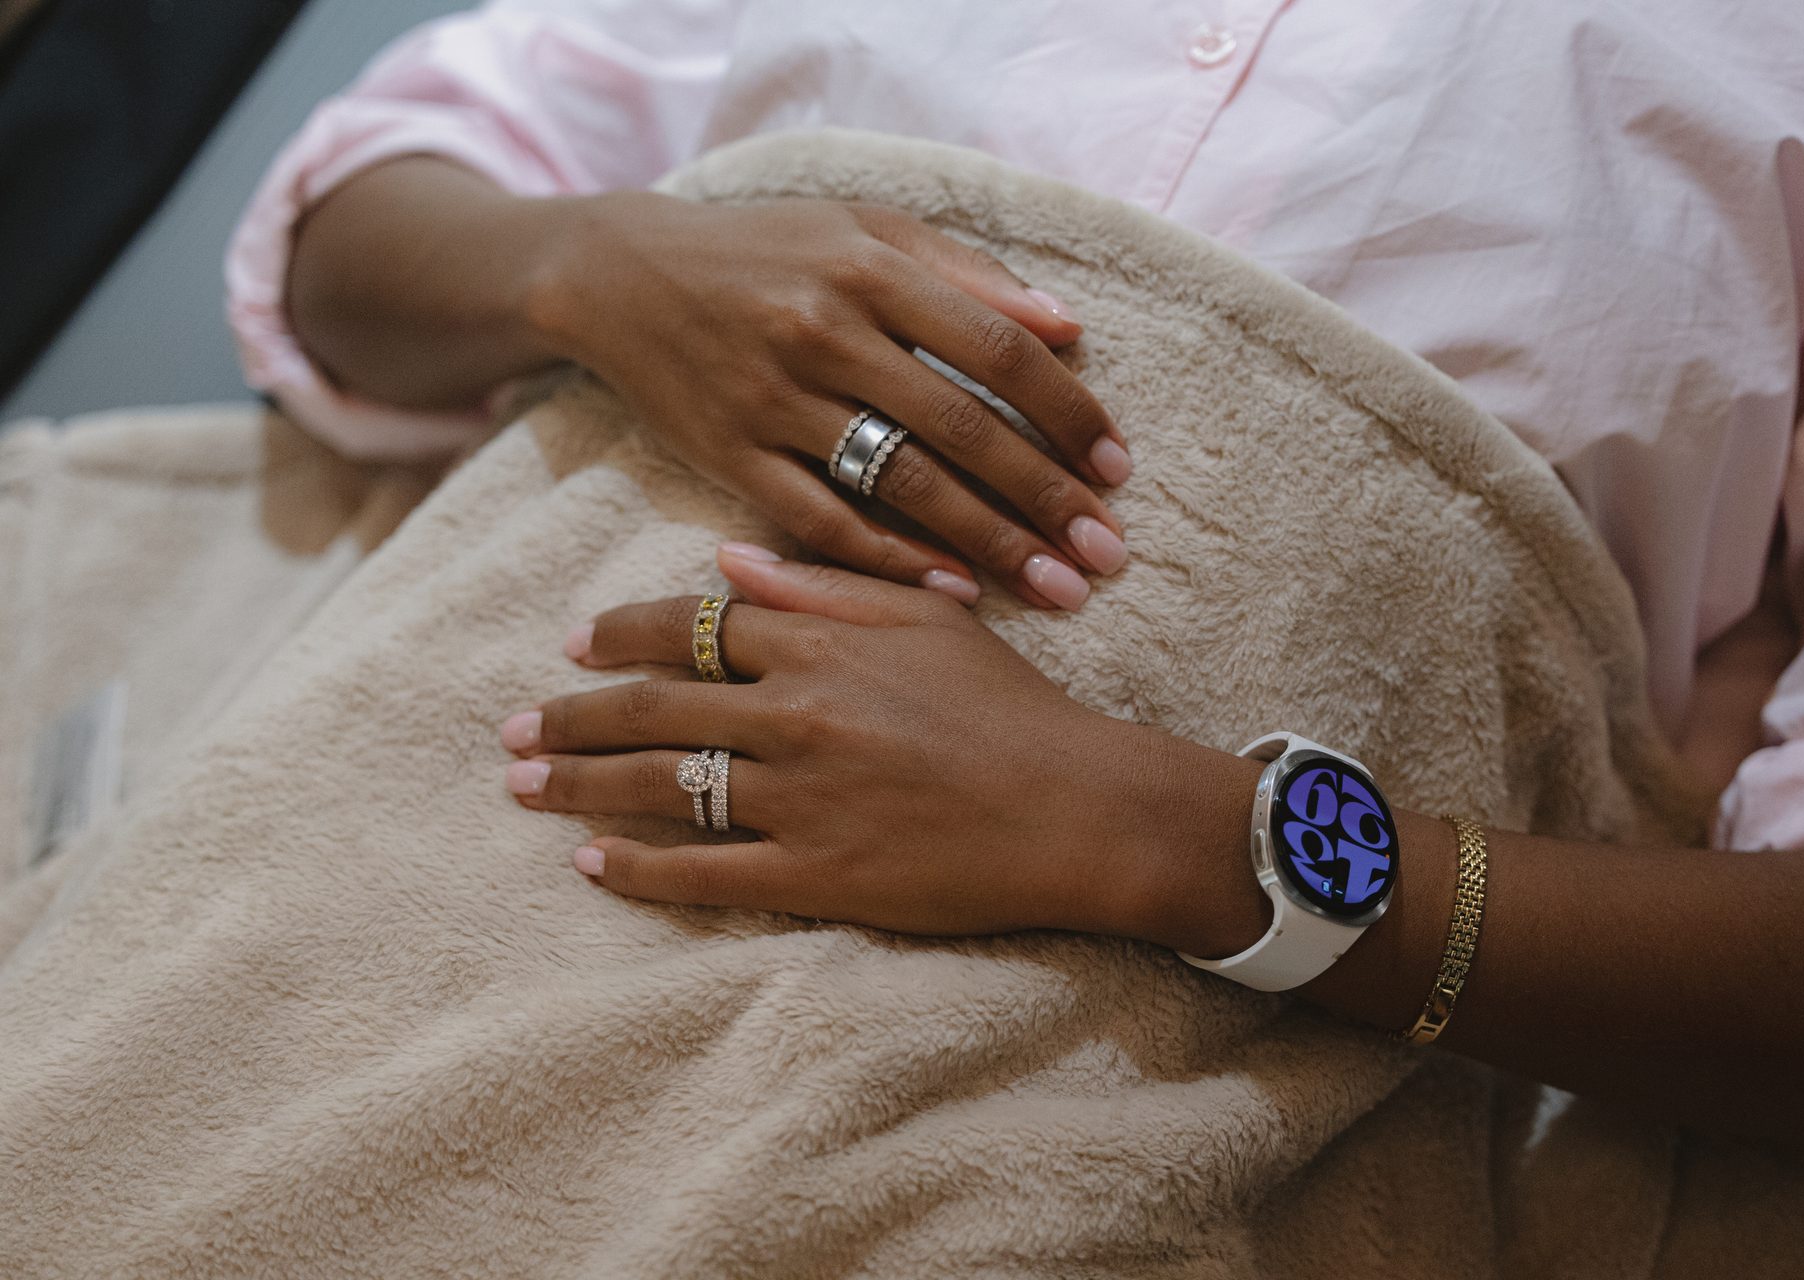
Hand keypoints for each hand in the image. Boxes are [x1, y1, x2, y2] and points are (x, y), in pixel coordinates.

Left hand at [498, 544, 1269, 950]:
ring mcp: (802, 798)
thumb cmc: (1012, 708)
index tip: (574, 645)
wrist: (1080, 809)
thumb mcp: (930, 619)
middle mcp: (797, 714)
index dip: (621, 635)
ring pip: (663, 787)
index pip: (691, 629)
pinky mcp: (818, 874)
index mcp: (822, 643)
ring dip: (582, 786)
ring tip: (524, 788)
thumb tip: (731, 559)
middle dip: (573, 717)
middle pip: (655, 708)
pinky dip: (641, 869)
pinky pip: (705, 873)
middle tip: (514, 729)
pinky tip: (593, 863)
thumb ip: (827, 584)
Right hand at [534, 193, 1133, 609]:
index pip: (997, 348)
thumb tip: (1069, 328)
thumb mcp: (865, 229)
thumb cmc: (769, 249)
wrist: (621, 275)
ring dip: (988, 542)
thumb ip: (968, 273)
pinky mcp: (730, 456)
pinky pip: (823, 522)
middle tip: (1108, 553)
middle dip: (1045, 497)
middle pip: (962, 426)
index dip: (1067, 412)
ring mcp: (773, 400)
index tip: (1117, 468)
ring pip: (901, 484)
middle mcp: (825, 332)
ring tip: (1056, 587)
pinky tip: (954, 592)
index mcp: (870, 266)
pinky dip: (891, 559)